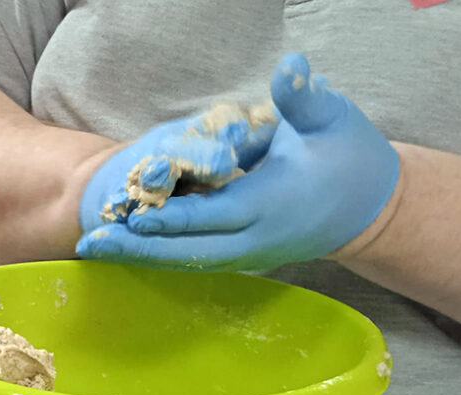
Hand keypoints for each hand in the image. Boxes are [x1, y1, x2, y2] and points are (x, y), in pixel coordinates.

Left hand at [77, 53, 399, 271]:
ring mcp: (246, 253)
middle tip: (90, 243)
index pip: (214, 214)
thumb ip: (304, 97)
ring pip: (184, 261)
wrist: (371, 208)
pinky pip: (191, 259)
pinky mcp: (240, 256)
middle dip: (138, 248)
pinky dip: (155, 256)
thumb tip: (290, 66)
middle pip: (188, 250)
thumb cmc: (351, 157)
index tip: (133, 217)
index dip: (173, 218)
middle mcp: (255, 237)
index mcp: (272, 203)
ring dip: (138, 257)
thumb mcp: (333, 119)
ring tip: (92, 249)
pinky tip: (122, 249)